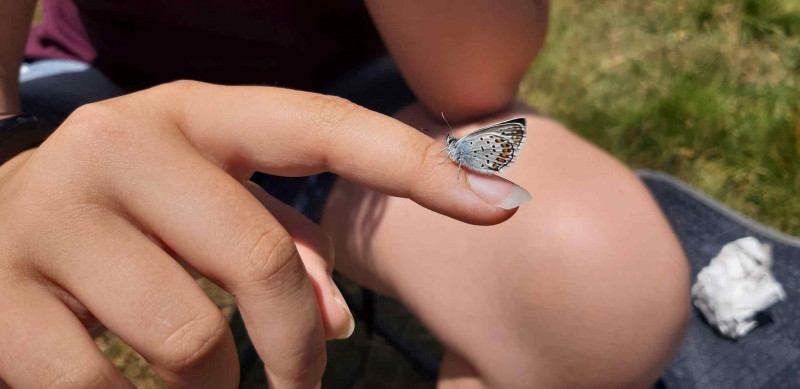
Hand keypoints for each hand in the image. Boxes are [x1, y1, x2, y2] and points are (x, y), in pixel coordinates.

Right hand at [0, 81, 528, 387]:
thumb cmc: (127, 218)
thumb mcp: (205, 204)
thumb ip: (279, 246)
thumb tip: (337, 325)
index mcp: (191, 115)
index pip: (321, 127)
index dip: (416, 164)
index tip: (503, 204)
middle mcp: (121, 146)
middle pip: (260, 261)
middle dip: (296, 345)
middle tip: (301, 383)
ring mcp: (51, 218)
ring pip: (192, 341)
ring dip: (222, 386)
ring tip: (209, 384)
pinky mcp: (1, 301)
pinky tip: (130, 385)